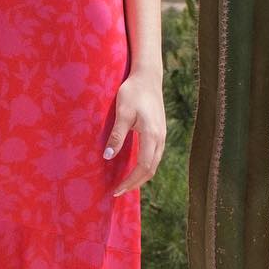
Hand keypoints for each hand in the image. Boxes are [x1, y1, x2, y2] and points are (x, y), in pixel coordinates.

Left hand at [103, 68, 165, 195]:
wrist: (147, 76)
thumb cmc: (133, 92)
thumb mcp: (122, 113)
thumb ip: (117, 136)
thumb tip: (107, 157)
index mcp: (152, 135)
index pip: (143, 167)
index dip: (130, 181)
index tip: (116, 190)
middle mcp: (160, 138)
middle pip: (150, 169)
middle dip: (135, 183)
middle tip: (118, 191)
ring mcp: (162, 135)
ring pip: (154, 163)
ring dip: (140, 176)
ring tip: (125, 183)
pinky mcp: (159, 131)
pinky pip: (154, 155)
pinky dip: (144, 166)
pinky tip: (133, 167)